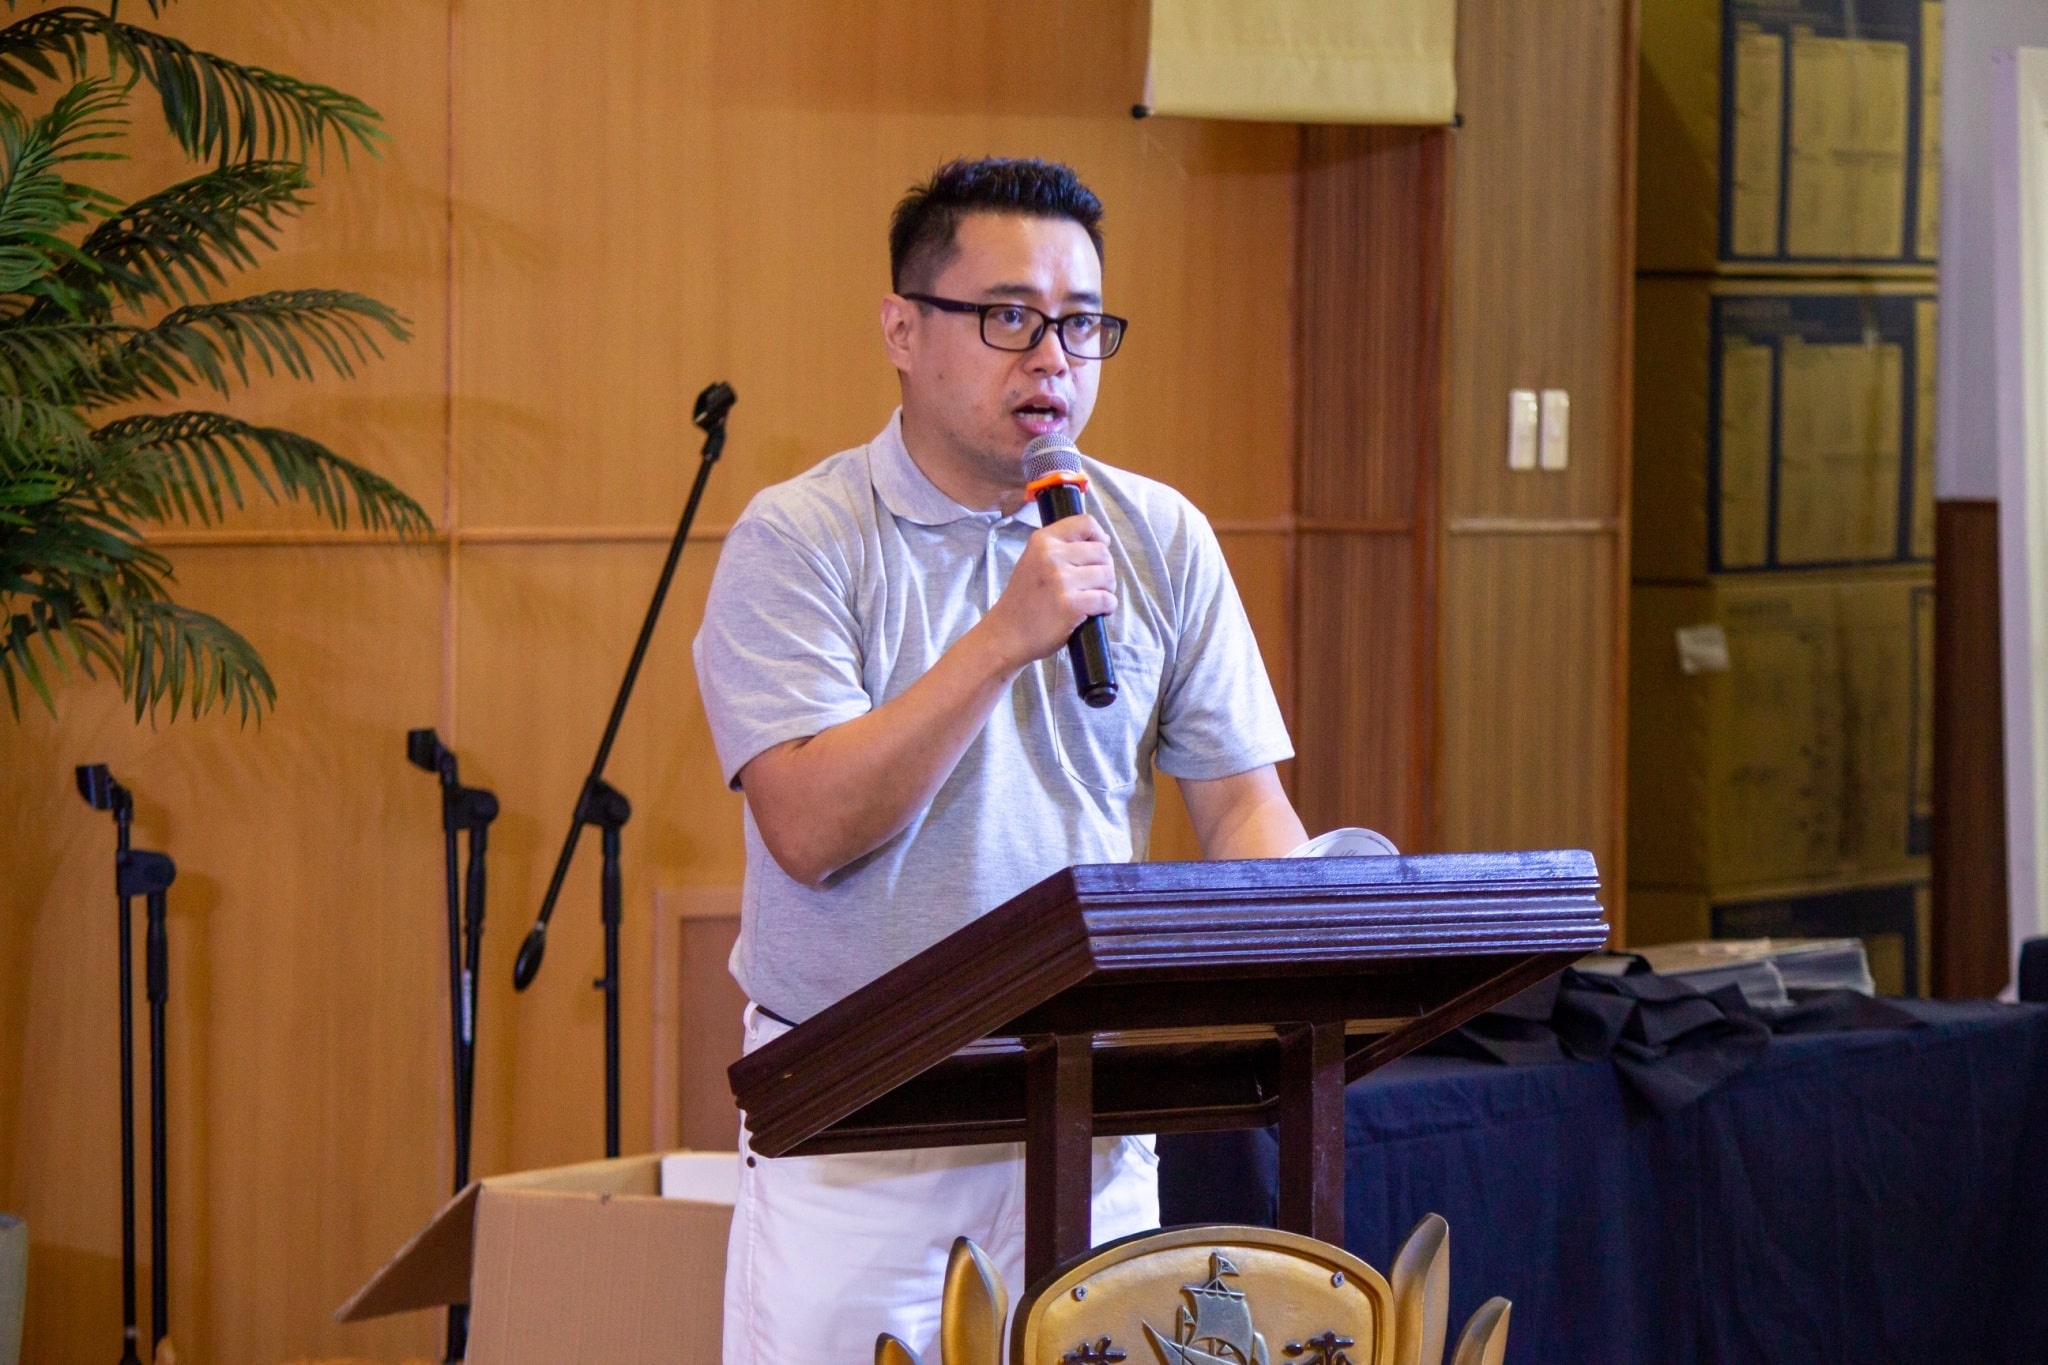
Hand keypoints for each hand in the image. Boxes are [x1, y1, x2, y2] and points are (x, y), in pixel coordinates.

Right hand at [983, 515, 1115, 668]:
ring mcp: (1061, 580)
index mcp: (1042, 541)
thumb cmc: (1023, 601)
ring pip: (1107, 575)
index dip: (1100, 537)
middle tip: (1094, 585)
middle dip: (1105, 569)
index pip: (1085, 523)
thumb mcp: (1033, 561)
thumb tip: (1102, 542)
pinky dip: (1107, 607)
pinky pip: (1106, 599)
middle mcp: (1051, 556)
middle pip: (1102, 552)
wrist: (1005, 634)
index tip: (1100, 550)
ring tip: (1094, 599)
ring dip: (1107, 589)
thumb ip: (1061, 548)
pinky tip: (1096, 612)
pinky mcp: (1071, 605)